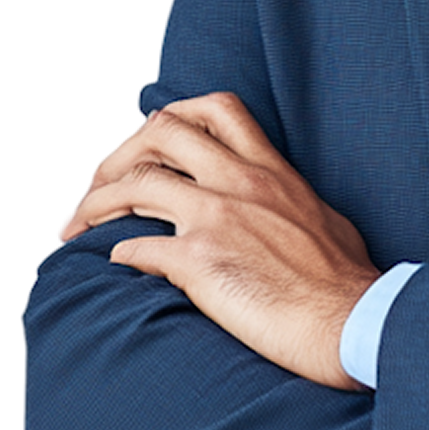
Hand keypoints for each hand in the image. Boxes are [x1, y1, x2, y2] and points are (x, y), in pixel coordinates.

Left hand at [55, 92, 379, 389]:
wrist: (354, 320)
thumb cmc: (346, 279)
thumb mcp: (323, 217)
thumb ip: (289, 202)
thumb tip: (272, 214)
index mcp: (271, 169)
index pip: (215, 109)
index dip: (170, 119)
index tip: (151, 149)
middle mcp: (240, 182)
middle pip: (160, 132)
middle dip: (117, 156)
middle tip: (97, 188)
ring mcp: (219, 218)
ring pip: (136, 184)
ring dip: (93, 205)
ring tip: (74, 229)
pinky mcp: (202, 262)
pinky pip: (137, 247)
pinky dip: (118, 253)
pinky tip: (116, 265)